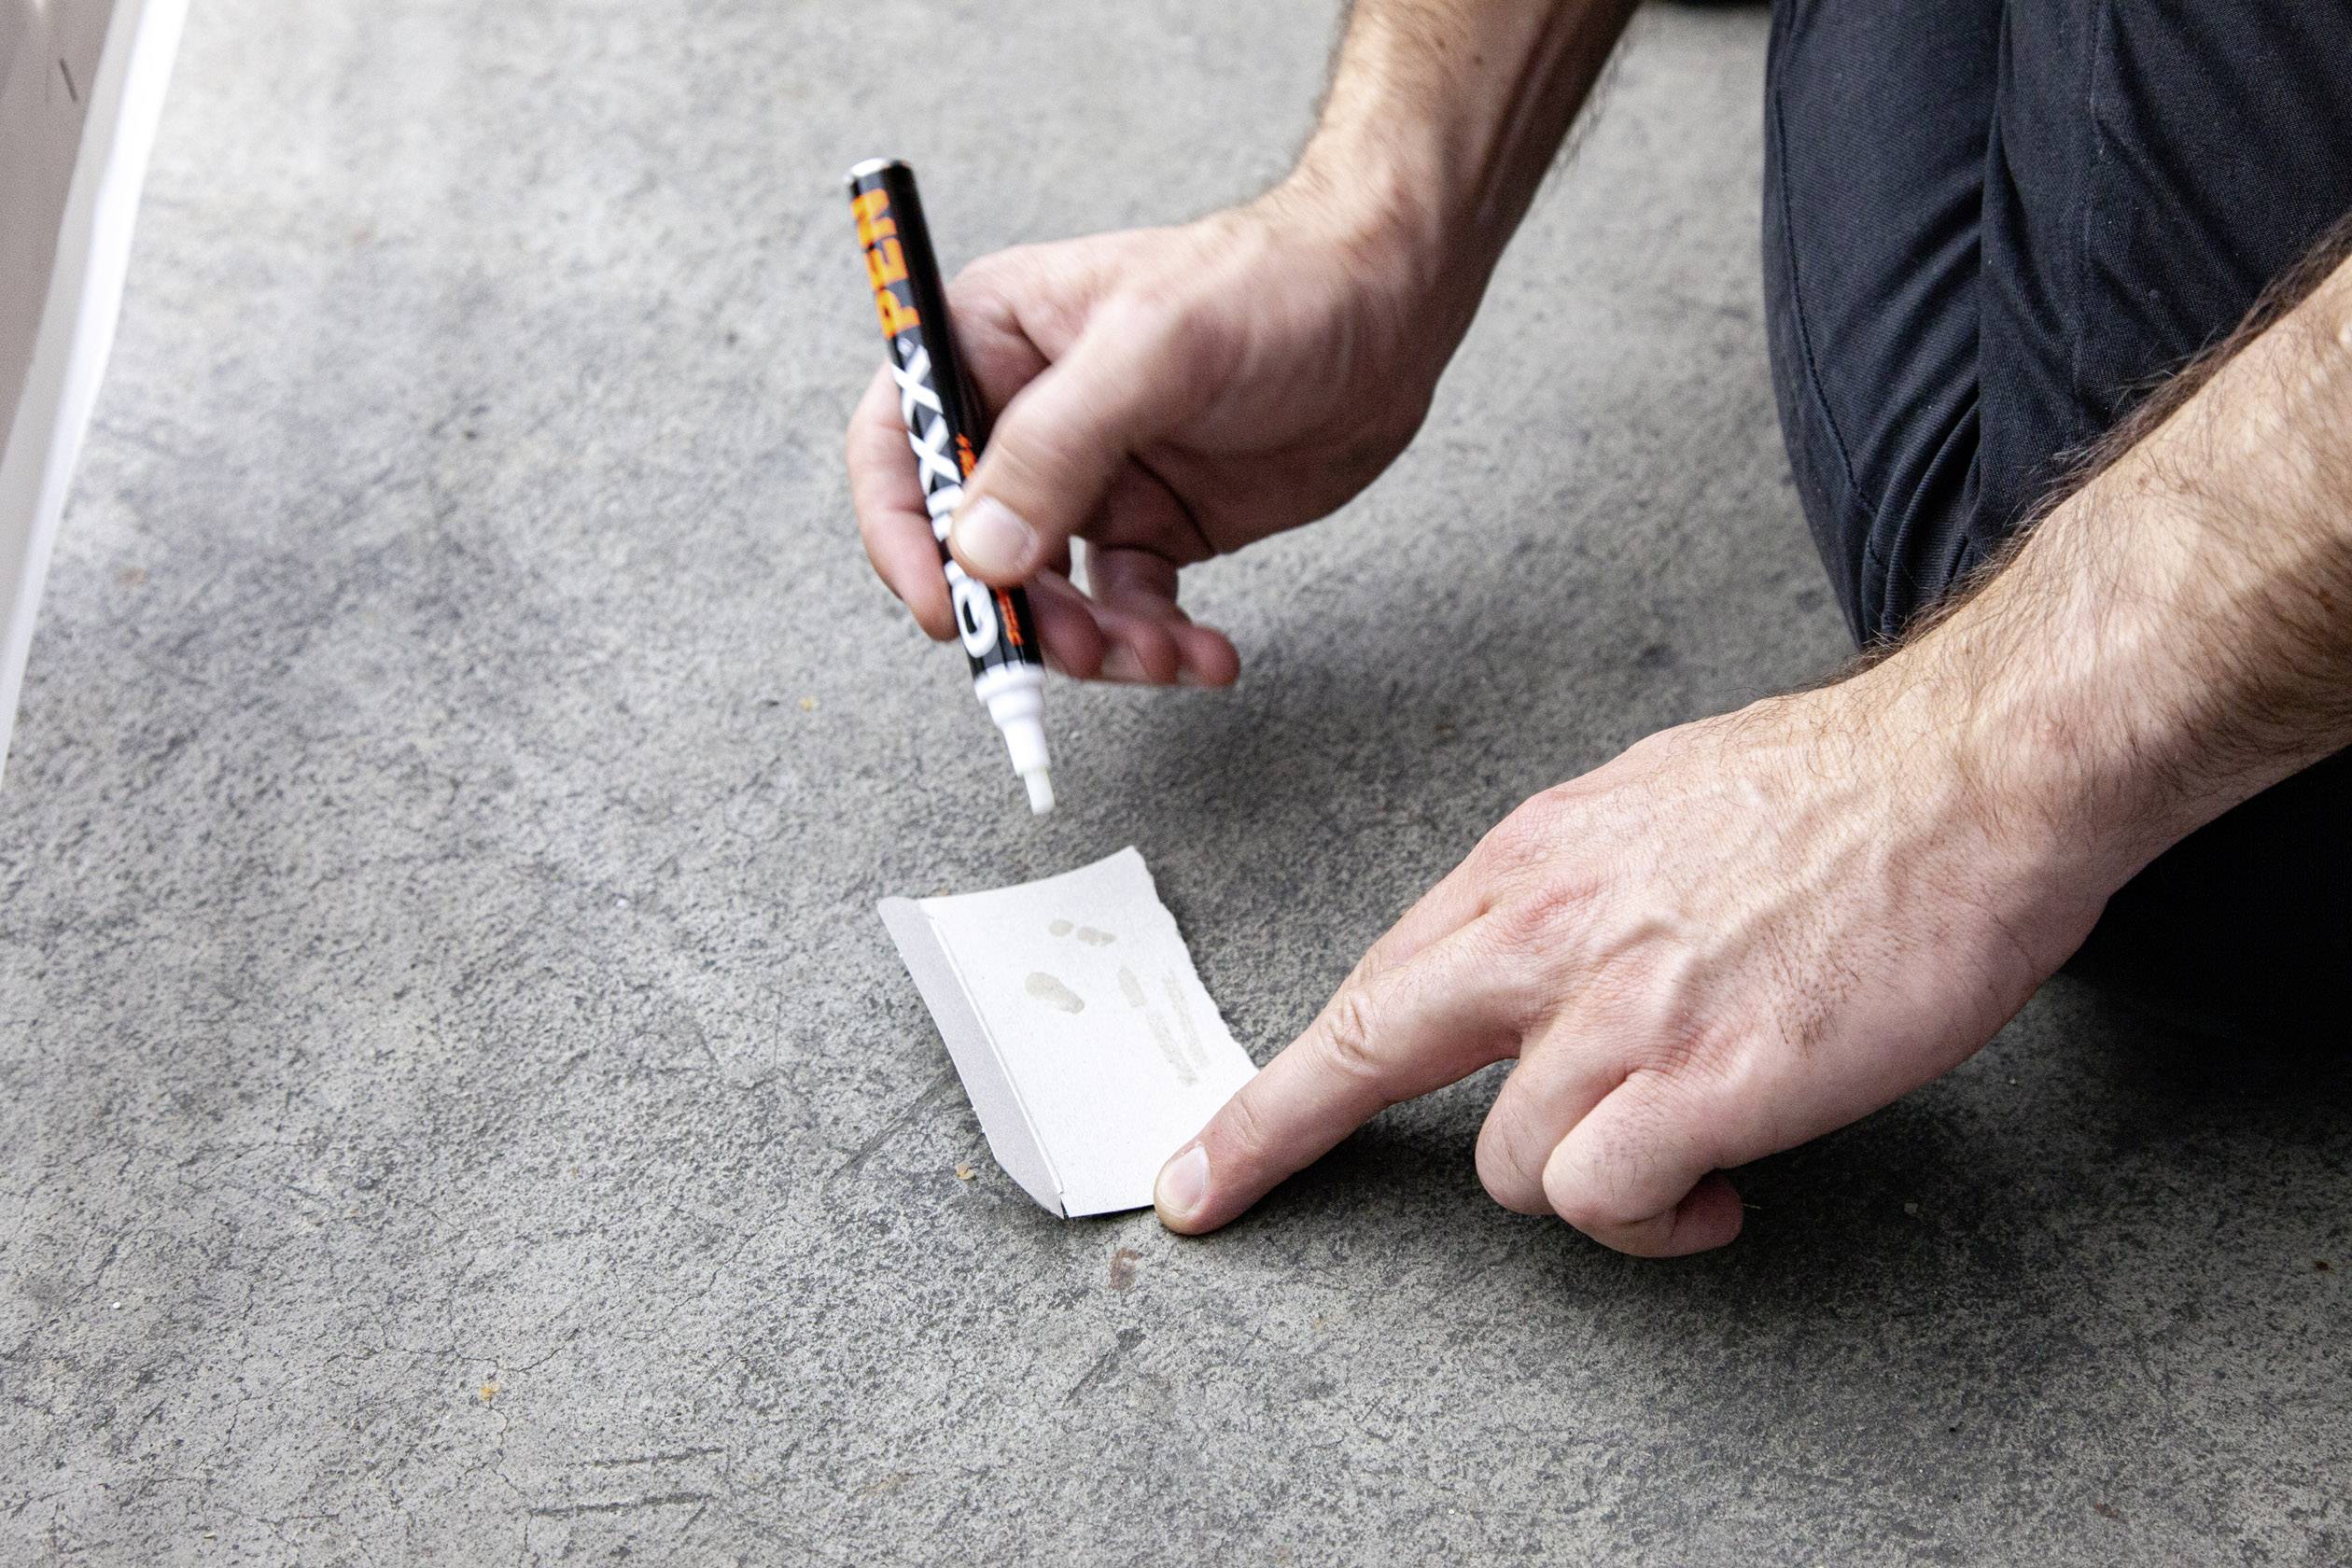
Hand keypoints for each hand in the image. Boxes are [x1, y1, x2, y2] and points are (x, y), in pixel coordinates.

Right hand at [845, 185, 1467, 684]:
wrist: (1396, 303)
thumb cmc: (1277, 282)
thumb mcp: (1156, 349)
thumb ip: (1057, 446)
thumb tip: (982, 549)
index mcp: (992, 342)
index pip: (900, 447)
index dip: (902, 535)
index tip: (943, 605)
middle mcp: (1029, 417)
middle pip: (972, 546)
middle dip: (1020, 612)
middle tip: (1074, 653)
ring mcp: (1093, 479)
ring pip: (1051, 596)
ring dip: (1096, 644)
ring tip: (1162, 654)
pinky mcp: (1157, 526)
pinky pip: (1127, 610)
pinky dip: (1157, 646)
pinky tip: (1204, 656)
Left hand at [1152, 673, 2119, 1253]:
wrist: (1976, 770)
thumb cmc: (1837, 791)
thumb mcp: (1648, 806)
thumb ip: (1565, 894)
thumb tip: (1526, 964)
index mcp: (1528, 862)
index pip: (1372, 983)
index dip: (1282, 1077)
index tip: (1211, 1142)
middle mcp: (1547, 930)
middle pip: (1361, 1051)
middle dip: (1269, 1135)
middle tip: (1213, 1196)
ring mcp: (1621, 1006)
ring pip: (1507, 1167)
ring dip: (1585, 1189)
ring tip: (1681, 1166)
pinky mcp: (1707, 1076)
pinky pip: (1604, 1195)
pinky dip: (1654, 1222)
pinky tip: (1715, 1194)